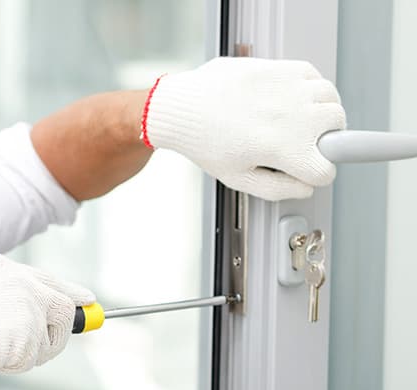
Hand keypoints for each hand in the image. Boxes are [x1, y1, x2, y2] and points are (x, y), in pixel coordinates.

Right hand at [0, 254, 94, 388]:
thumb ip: (8, 300)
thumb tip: (38, 318)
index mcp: (3, 268)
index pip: (47, 278)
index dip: (69, 290)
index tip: (86, 300)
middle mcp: (21, 281)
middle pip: (62, 304)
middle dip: (62, 326)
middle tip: (62, 336)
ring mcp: (28, 305)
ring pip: (52, 335)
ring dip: (34, 349)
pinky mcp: (30, 332)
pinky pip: (38, 356)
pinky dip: (21, 363)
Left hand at [146, 57, 345, 200]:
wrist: (182, 108)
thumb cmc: (204, 142)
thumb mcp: (238, 179)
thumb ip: (278, 189)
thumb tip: (307, 187)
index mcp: (283, 149)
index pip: (327, 170)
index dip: (315, 174)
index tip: (305, 168)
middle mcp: (292, 117)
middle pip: (338, 128)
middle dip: (324, 138)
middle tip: (302, 141)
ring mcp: (289, 89)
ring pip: (331, 99)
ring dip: (322, 111)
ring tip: (299, 118)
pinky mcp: (280, 68)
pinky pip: (315, 76)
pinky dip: (311, 87)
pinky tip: (291, 97)